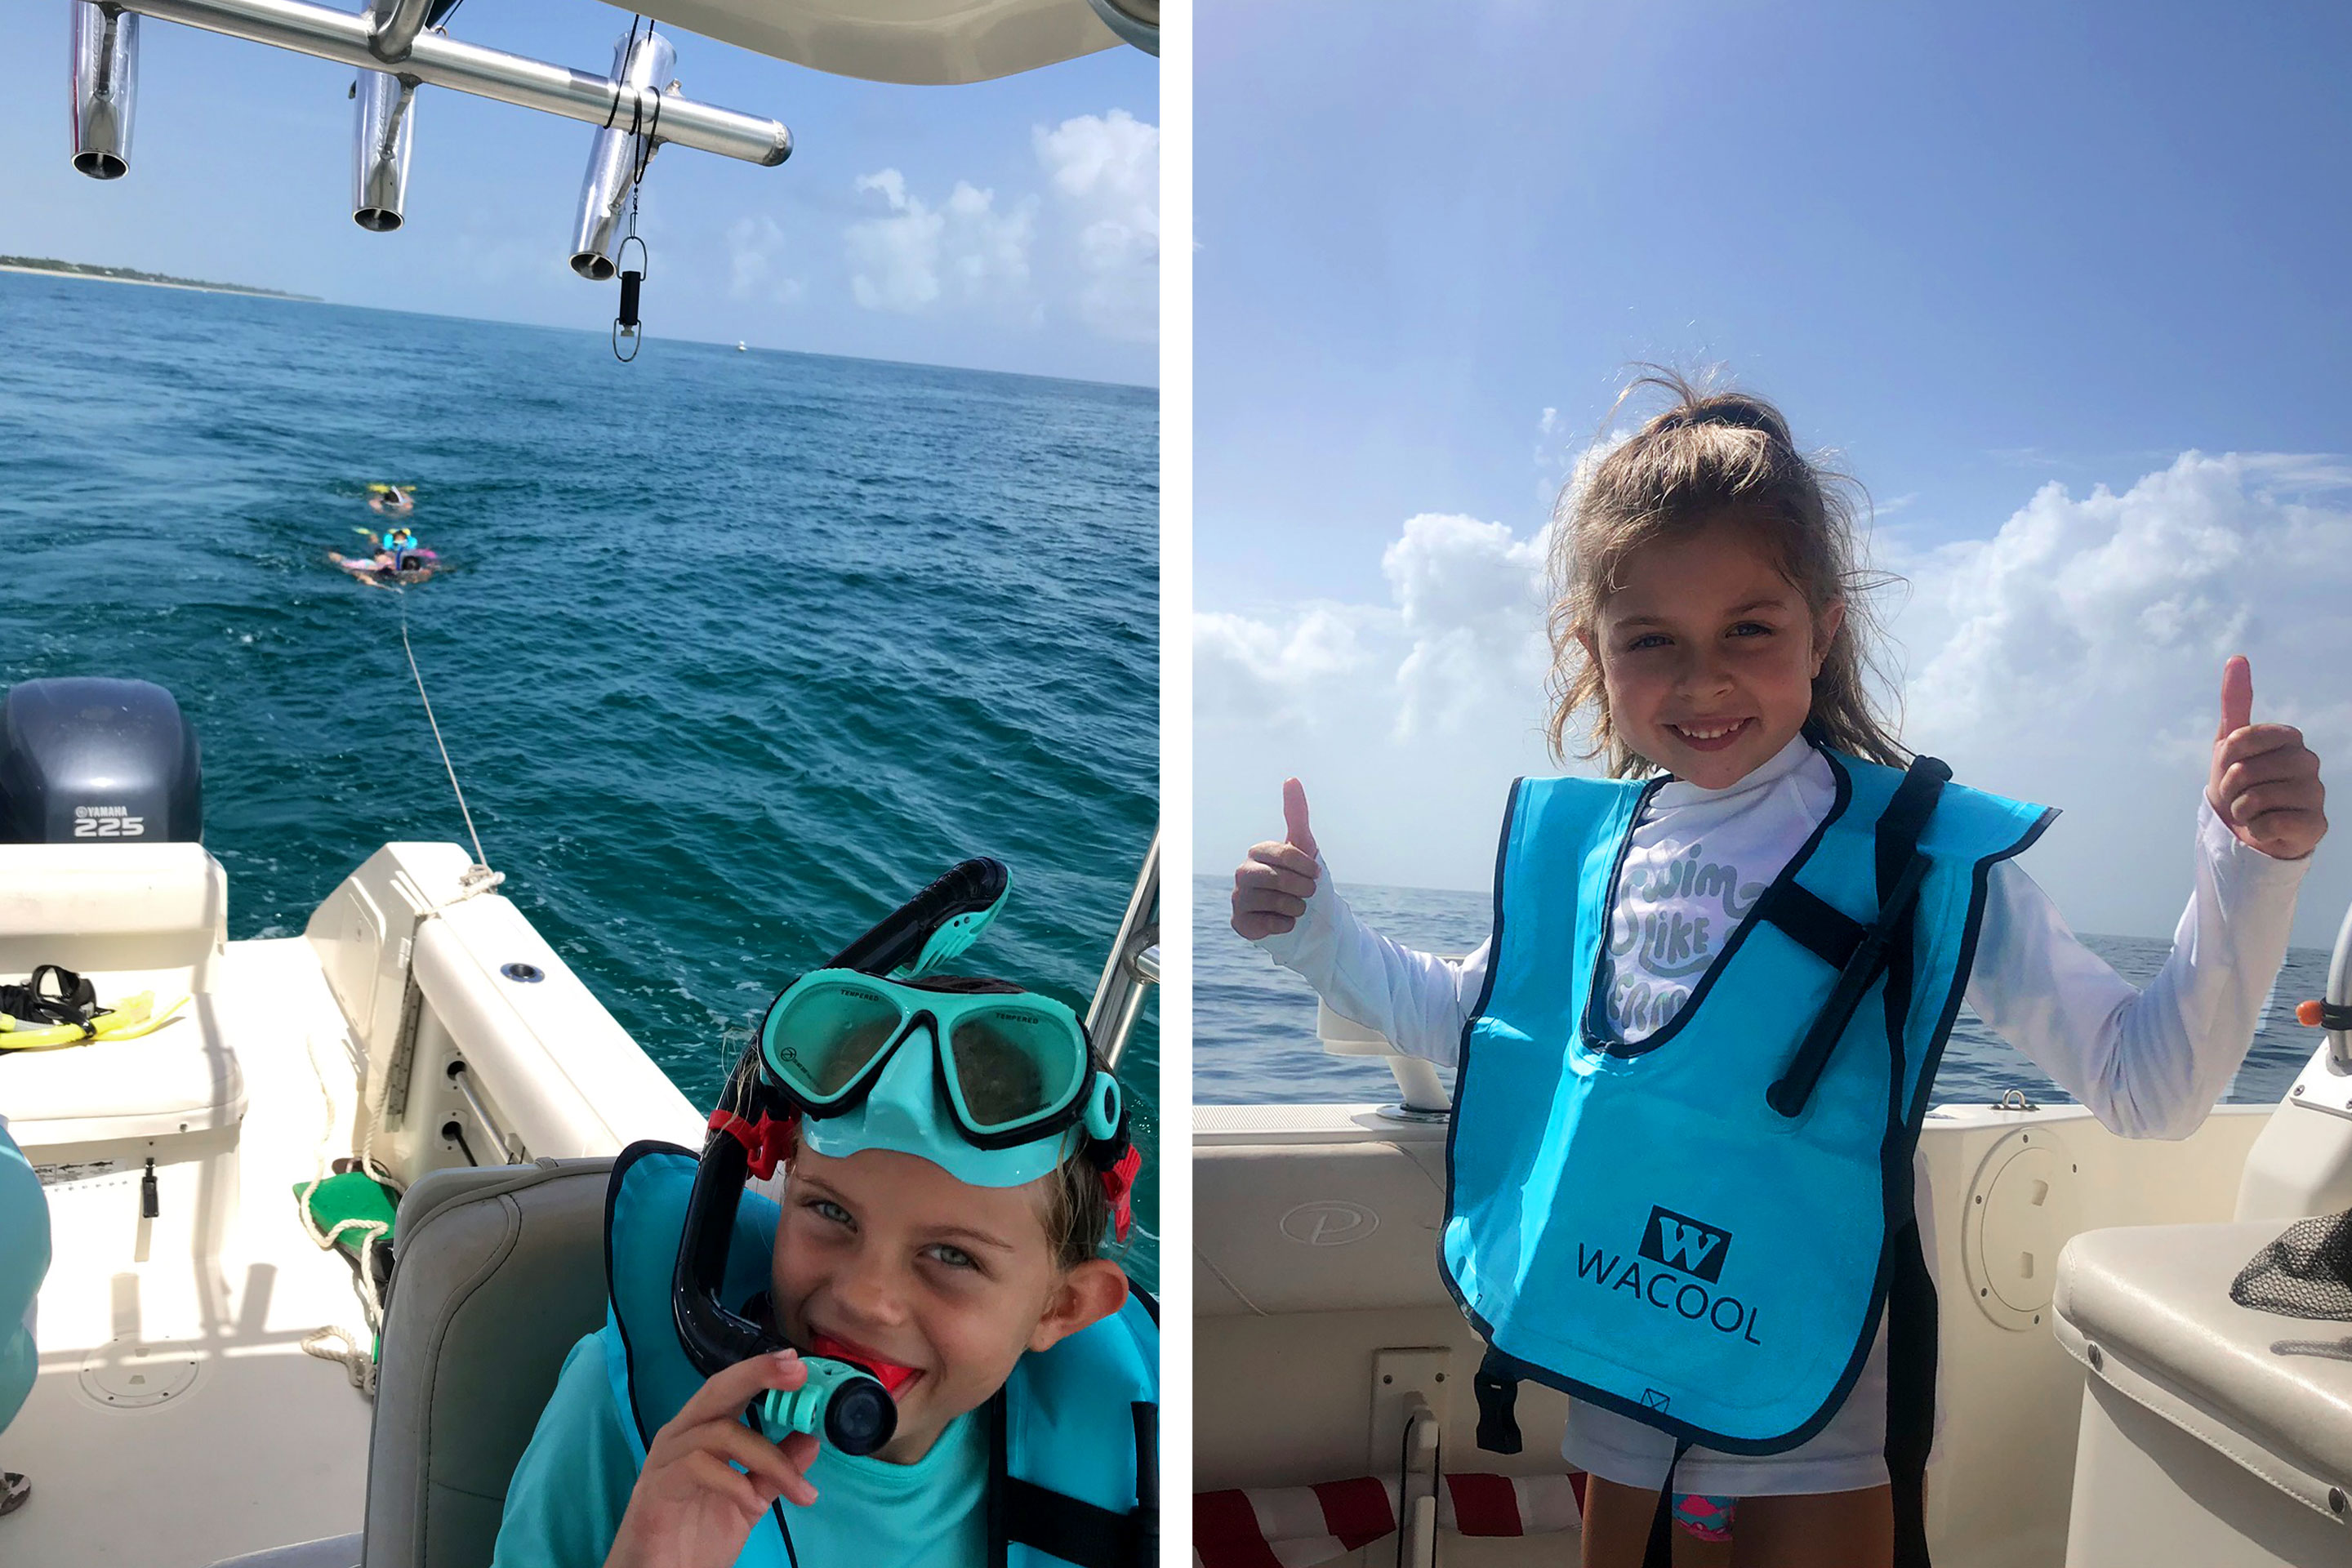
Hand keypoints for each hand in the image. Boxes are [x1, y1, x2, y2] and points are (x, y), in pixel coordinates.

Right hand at [603, 1350, 821, 1567]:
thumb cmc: (696, 1538)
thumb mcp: (749, 1500)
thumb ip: (774, 1471)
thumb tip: (812, 1439)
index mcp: (701, 1433)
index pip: (730, 1389)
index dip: (762, 1371)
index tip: (799, 1364)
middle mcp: (680, 1437)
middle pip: (717, 1390)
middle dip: (758, 1375)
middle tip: (797, 1373)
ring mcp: (664, 1460)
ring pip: (720, 1433)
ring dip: (769, 1459)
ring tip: (797, 1490)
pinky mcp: (655, 1488)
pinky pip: (698, 1467)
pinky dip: (735, 1483)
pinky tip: (755, 1506)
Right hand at [1231, 778, 1321, 939]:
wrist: (1300, 913)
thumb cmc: (1300, 876)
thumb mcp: (1303, 845)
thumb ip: (1296, 813)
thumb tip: (1291, 779)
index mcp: (1258, 852)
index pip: (1284, 854)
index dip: (1306, 866)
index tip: (1317, 874)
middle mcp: (1243, 872)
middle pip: (1276, 879)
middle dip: (1302, 888)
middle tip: (1310, 893)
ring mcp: (1239, 897)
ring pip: (1272, 902)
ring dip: (1295, 907)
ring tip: (1298, 907)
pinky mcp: (1240, 922)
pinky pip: (1264, 924)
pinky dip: (1283, 924)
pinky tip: (1285, 921)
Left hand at [2206, 656, 2326, 860]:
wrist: (2246, 830)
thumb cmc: (2239, 783)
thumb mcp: (2230, 743)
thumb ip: (2235, 701)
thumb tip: (2237, 657)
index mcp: (2289, 739)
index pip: (2243, 738)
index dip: (2226, 756)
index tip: (2230, 764)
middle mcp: (2308, 762)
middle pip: (2247, 770)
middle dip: (2230, 786)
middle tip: (2238, 793)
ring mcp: (2315, 793)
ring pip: (2258, 798)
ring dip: (2241, 809)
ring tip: (2251, 811)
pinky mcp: (2315, 824)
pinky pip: (2270, 823)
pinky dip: (2255, 828)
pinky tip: (2265, 828)